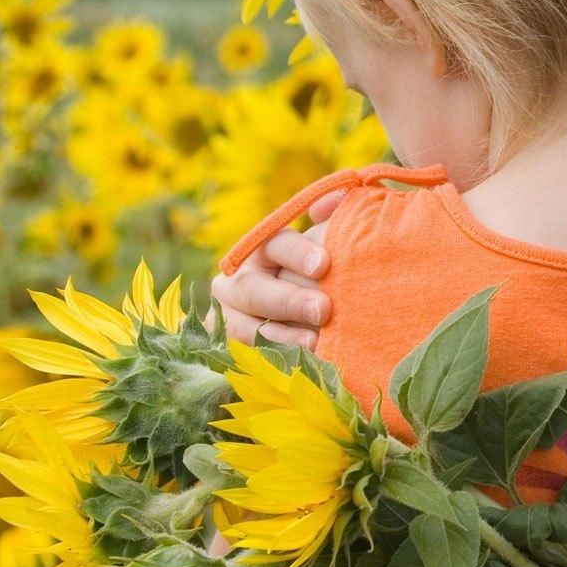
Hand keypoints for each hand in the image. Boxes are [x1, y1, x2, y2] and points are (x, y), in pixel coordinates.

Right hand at [207, 190, 345, 348]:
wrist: (312, 320)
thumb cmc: (328, 273)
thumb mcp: (332, 243)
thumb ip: (334, 219)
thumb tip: (331, 202)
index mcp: (264, 249)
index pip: (276, 244)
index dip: (298, 253)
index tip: (325, 265)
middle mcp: (240, 281)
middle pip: (255, 290)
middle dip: (290, 300)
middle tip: (324, 309)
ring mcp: (233, 318)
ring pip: (246, 328)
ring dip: (282, 336)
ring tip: (316, 342)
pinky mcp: (235, 351)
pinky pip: (249, 358)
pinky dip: (276, 361)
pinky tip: (305, 364)